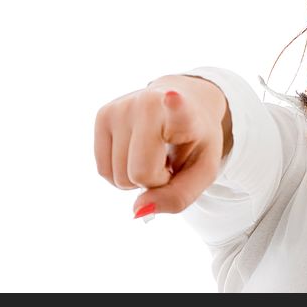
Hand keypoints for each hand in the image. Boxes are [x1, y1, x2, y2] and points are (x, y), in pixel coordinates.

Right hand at [94, 75, 231, 217]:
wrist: (182, 101)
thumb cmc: (193, 141)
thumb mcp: (203, 171)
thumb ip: (178, 197)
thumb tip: (138, 210)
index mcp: (185, 113)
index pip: (178, 110)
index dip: (174, 105)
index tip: (172, 96)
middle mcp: (149, 104)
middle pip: (139, 174)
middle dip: (155, 180)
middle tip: (168, 161)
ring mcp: (122, 107)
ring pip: (118, 177)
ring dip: (136, 177)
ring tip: (153, 152)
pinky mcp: (102, 114)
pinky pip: (103, 171)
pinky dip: (121, 173)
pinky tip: (136, 152)